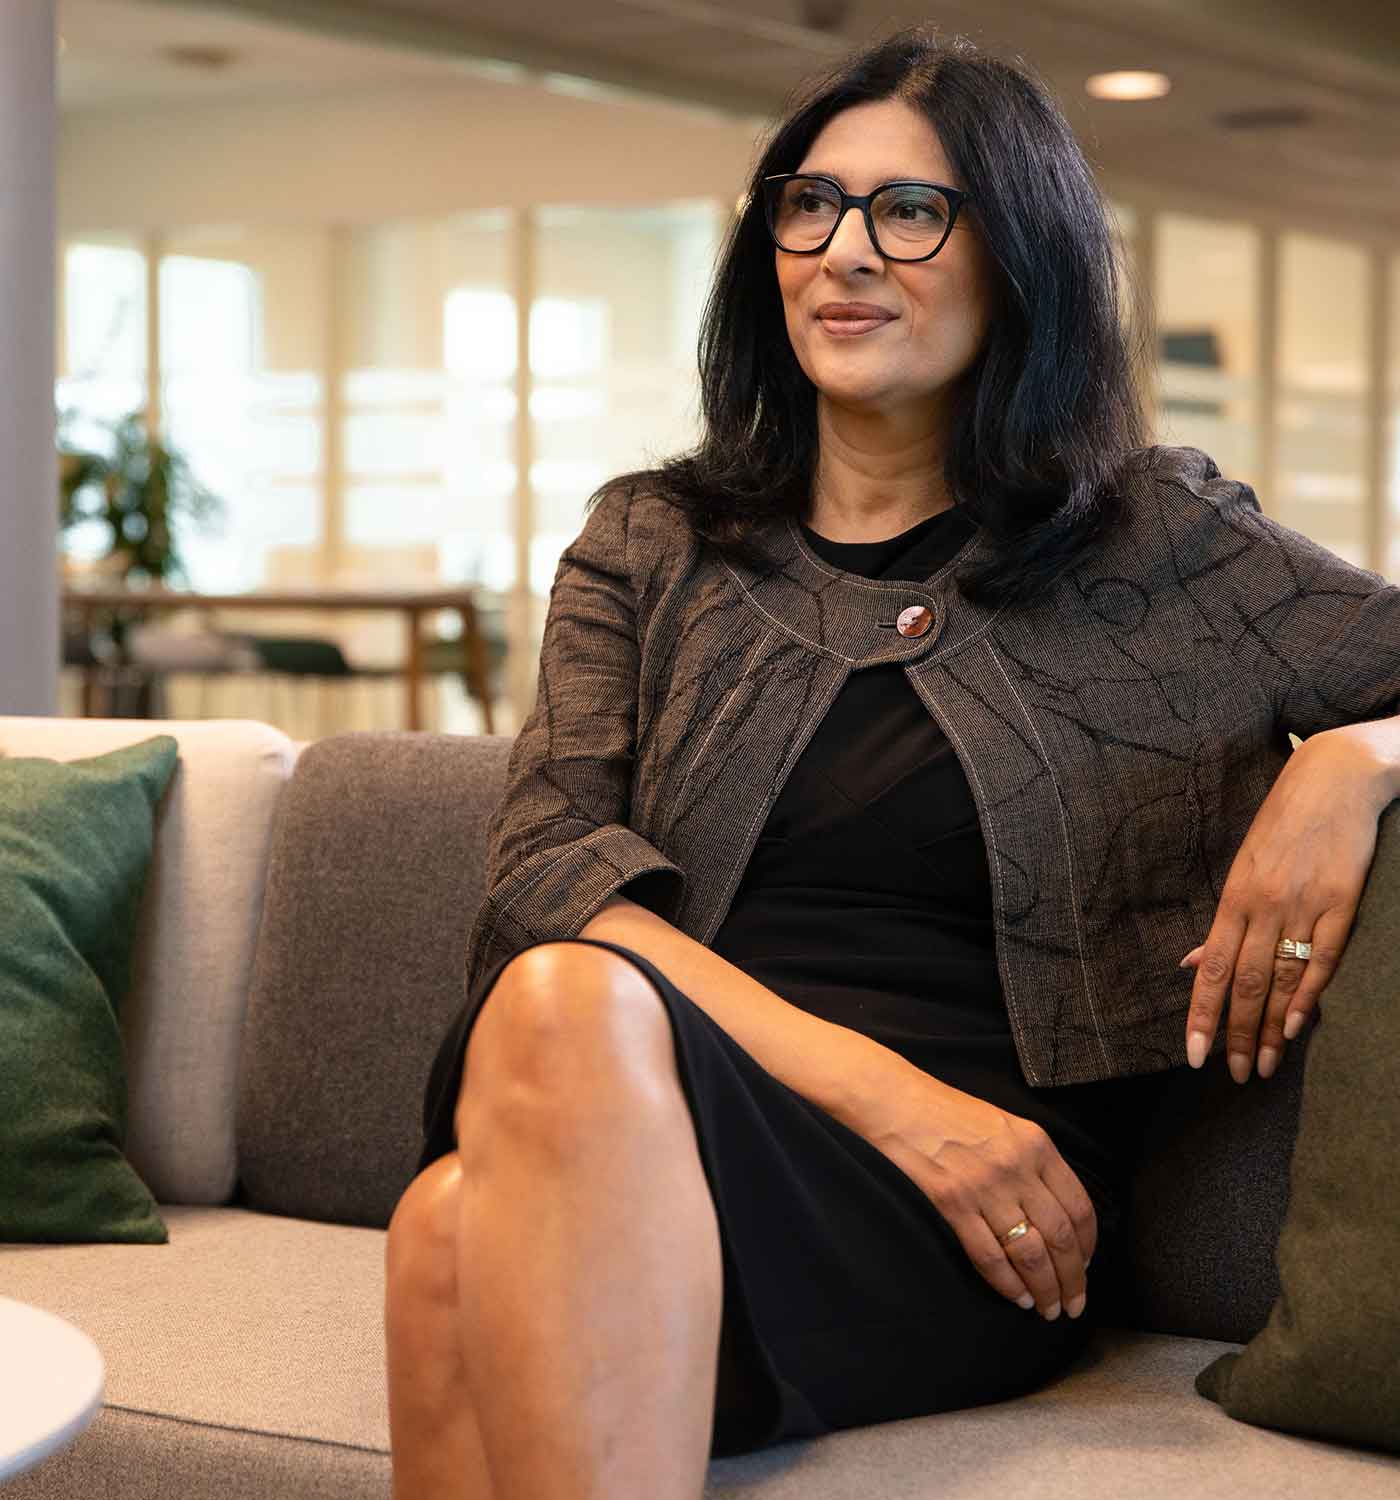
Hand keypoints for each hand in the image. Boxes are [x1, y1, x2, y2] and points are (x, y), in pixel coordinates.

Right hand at [859, 1063, 1095, 1320]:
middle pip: (1060, 1237)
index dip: (1088, 1247)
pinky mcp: (953, 1203)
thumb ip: (1033, 1163)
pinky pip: (989, 1256)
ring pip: (1030, 1254)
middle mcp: (1016, 1167)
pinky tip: (1015, 1296)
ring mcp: (984, 1187)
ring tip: (1047, 1308)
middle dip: (1072, 1281)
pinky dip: (1007, 1284)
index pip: (1079, 1207)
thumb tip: (1056, 1215)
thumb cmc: (948, 1112)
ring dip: (1044, 1290)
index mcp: (1036, 1145)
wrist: (896, 1101)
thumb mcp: (1005, 1125)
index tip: (1086, 1269)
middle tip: (1073, 1305)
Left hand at [1179, 728, 1389, 1082]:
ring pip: (1282, 979)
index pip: (1213, 970)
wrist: (1335, 779)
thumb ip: (1223, 922)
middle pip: (1246, 984)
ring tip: (1266, 1067)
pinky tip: (1297, 1028)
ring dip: (1270, 1029)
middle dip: (1237, 1035)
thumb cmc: (1283, 824)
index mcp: (1234, 897)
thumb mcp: (1243, 866)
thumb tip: (1194, 965)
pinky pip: (1325, 958)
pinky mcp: (1344, 901)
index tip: (1194, 1055)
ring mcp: (1306, 904)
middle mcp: (1265, 905)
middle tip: (1236, 1075)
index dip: (1203, 1015)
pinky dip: (1309, 995)